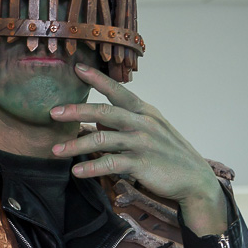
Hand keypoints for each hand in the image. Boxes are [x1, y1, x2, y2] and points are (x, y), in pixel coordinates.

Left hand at [50, 64, 227, 236]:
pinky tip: (77, 172)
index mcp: (144, 111)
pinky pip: (111, 164)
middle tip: (52, 113)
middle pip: (104, 111)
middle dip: (76, 110)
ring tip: (56, 150)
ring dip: (76, 145)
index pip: (118, 90)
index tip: (77, 68)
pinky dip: (92, 168)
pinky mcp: (142, 164)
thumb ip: (127, 123)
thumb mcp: (151, 131)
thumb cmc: (169, 155)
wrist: (195, 179)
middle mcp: (143, 123)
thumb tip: (98, 120)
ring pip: (103, 139)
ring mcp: (143, 143)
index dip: (97, 79)